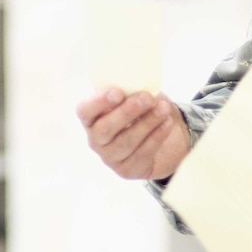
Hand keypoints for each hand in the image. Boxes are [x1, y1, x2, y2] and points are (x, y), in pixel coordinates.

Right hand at [76, 88, 191, 180]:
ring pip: (126, 141)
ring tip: (163, 108)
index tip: (118, 92)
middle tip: (147, 98)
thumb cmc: (143, 112)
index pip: (85, 111)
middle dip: (128, 112)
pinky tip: (166, 122)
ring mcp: (110, 157)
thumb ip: (131, 89)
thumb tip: (139, 82)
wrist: (162, 139)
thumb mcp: (135, 96)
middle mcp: (96, 139)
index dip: (99, 102)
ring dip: (147, 122)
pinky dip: (157, 135)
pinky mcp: (126, 170)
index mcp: (91, 118)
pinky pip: (142, 153)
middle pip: (105, 129)